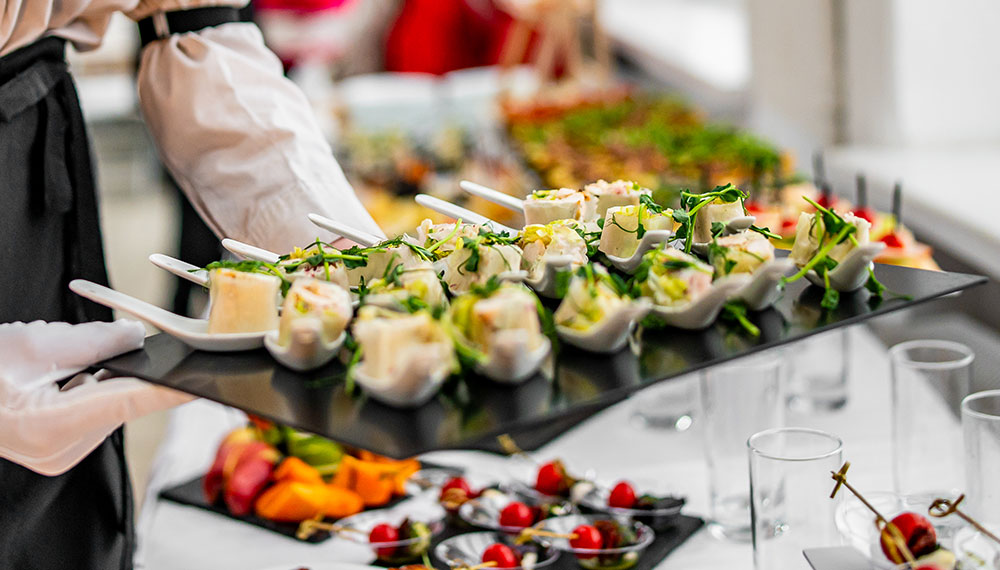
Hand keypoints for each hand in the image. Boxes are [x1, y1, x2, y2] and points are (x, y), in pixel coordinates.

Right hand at [0, 320, 193, 474]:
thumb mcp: (31, 344)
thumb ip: (92, 341)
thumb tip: (136, 337)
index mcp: (49, 428)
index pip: (127, 401)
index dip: (167, 388)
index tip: (201, 380)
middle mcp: (60, 450)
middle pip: (119, 401)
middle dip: (120, 369)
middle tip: (107, 341)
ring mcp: (59, 455)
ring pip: (108, 405)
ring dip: (99, 378)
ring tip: (57, 364)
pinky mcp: (59, 450)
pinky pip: (92, 412)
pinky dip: (87, 389)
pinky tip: (60, 376)